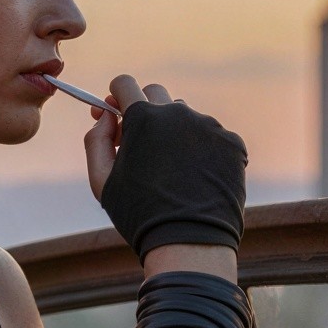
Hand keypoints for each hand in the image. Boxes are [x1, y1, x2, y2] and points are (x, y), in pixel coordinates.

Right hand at [93, 75, 247, 260]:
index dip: (116, 96)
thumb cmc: (139, 214)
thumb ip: (96, 140)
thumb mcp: (102, 180)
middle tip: (139, 141)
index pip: (125, 84)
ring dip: (174, 132)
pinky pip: (211, 136)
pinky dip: (201, 150)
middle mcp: (178, 113)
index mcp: (143, 117)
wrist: (190, 243)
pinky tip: (197, 177)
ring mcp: (208, 126)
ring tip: (171, 168)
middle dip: (144, 111)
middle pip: (156, 95)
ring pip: (185, 117)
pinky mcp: (232, 143)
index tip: (115, 112)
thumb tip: (106, 116)